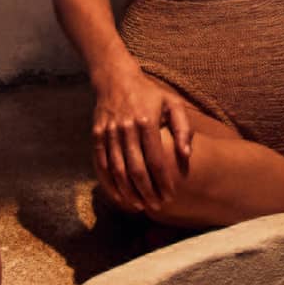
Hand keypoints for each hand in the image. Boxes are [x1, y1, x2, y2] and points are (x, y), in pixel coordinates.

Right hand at [91, 65, 192, 212]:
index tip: (170, 195)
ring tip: (139, 205)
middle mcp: (127, 128)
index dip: (163, 180)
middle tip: (156, 206)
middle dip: (147, 191)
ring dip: (128, 191)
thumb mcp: (172, 103)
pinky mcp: (96, 135)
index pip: (156, 159)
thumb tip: (187, 155)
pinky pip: (101, 164)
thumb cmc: (149, 94)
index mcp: (147, 121)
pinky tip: (119, 195)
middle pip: (136, 168)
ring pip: (117, 170)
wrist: (115, 78)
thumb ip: (182, 128)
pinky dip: (109, 183)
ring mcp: (109, 132)